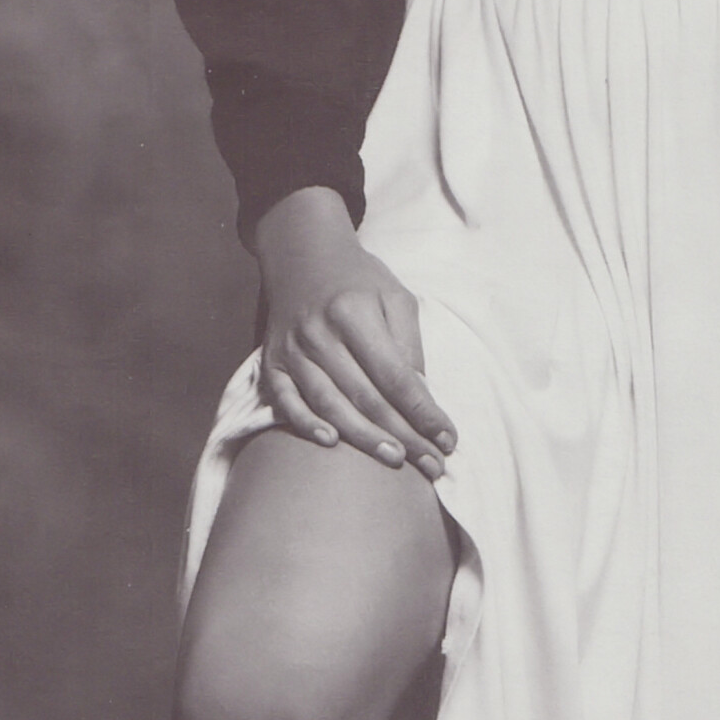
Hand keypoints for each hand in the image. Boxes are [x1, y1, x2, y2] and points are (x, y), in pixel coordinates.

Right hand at [254, 189, 455, 479]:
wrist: (303, 256)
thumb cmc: (359, 279)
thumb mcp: (395, 296)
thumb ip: (409, 344)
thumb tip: (421, 397)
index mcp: (355, 312)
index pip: (394, 374)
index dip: (422, 410)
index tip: (448, 437)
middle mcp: (320, 333)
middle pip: (365, 396)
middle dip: (402, 435)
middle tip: (431, 464)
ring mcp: (292, 350)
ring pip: (329, 404)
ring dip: (363, 439)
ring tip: (396, 461)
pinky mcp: (272, 363)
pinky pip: (286, 402)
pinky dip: (306, 424)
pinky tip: (331, 443)